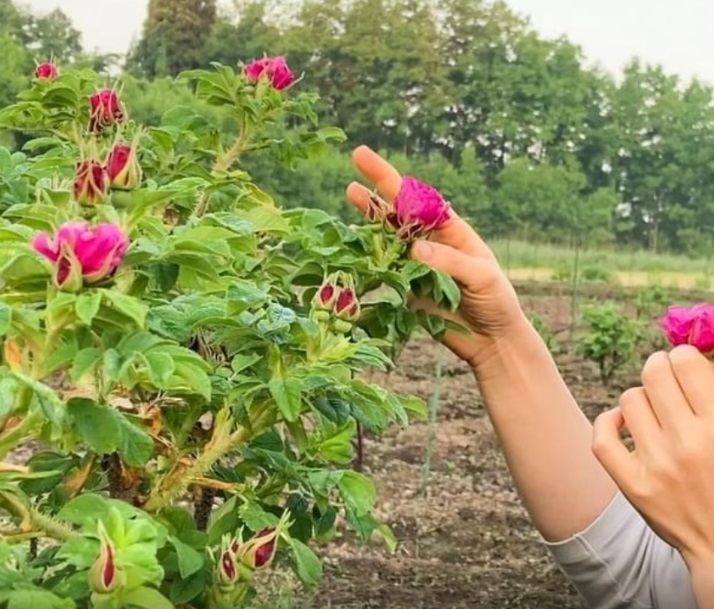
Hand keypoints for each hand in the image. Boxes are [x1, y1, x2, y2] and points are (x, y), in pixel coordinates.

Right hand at [346, 145, 528, 366]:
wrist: (491, 340)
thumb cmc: (496, 301)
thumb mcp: (481, 277)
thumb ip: (449, 261)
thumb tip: (414, 248)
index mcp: (450, 231)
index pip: (416, 199)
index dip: (390, 179)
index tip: (364, 158)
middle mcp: (429, 243)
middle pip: (396, 213)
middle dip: (376, 189)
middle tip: (354, 159)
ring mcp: (414, 266)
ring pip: (385, 241)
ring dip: (367, 222)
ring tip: (349, 196)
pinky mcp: (405, 291)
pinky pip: (382, 273)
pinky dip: (366, 262)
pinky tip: (349, 249)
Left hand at [592, 345, 713, 568]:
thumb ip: (712, 398)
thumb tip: (694, 361)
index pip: (686, 363)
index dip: (683, 357)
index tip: (685, 364)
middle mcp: (688, 443)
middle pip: (653, 373)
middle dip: (659, 368)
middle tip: (666, 378)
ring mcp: (657, 465)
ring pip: (629, 399)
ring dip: (641, 398)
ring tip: (655, 410)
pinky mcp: (633, 485)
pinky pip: (601, 438)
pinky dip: (608, 422)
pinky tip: (623, 423)